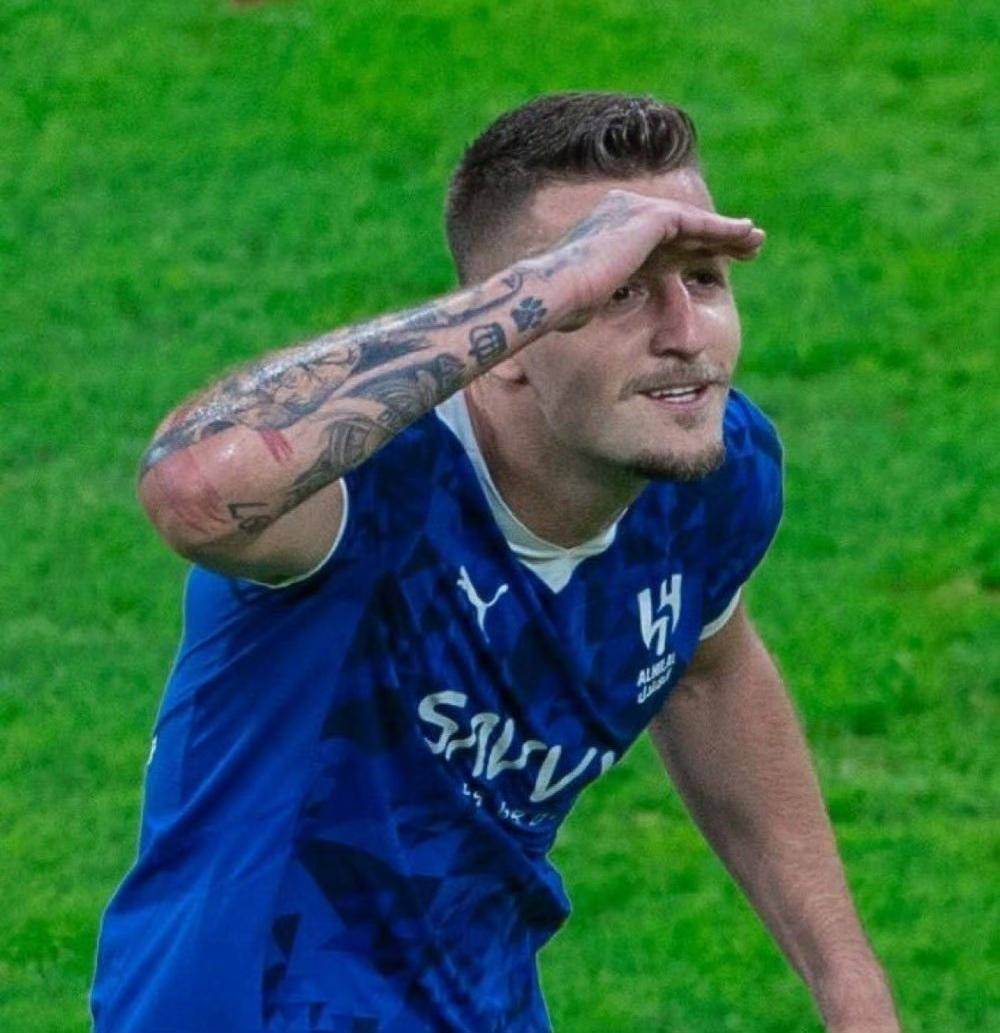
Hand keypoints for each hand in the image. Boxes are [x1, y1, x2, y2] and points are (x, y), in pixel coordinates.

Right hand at [535, 188, 764, 319]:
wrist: (556, 291)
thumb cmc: (562, 306)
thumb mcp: (589, 300)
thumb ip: (602, 295)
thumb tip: (589, 315)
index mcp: (608, 230)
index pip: (659, 239)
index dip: (690, 250)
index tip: (712, 263)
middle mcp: (622, 211)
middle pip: (681, 227)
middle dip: (715, 237)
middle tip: (747, 247)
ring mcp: (636, 210)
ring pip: (694, 223)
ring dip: (728, 233)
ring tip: (756, 243)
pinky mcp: (651, 218)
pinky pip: (697, 224)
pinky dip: (722, 231)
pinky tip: (745, 238)